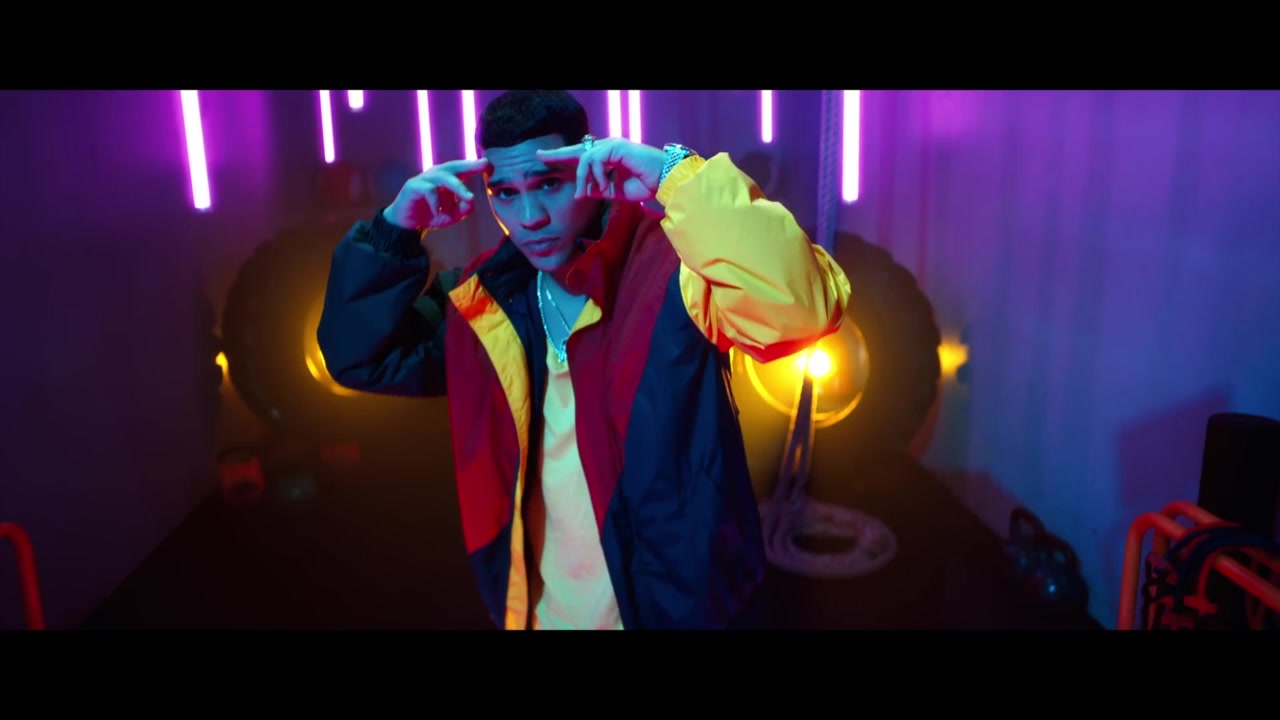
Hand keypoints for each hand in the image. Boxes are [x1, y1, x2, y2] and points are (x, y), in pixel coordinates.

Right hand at [383, 158, 490, 229]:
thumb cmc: (432, 214)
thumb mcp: (452, 215)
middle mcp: (437, 174)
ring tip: (469, 198)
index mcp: (448, 178)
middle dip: (470, 165)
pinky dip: (436, 202)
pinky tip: (437, 213)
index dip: (477, 166)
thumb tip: (471, 201)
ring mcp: (425, 178)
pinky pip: (428, 190)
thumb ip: (463, 210)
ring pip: (444, 177)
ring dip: (458, 187)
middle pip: (455, 166)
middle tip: (484, 165)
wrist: (407, 223)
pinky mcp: (413, 186)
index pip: (464, 169)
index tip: (491, 166)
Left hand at [536, 137, 666, 202]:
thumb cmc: (644, 185)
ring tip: (587, 194)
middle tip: (539, 156)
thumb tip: (582, 191)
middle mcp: (607, 147)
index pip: (580, 156)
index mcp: (607, 157)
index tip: (544, 159)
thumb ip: (598, 189)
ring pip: (584, 160)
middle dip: (557, 154)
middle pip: (576, 150)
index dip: (563, 157)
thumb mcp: (614, 191)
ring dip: (583, 179)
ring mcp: (611, 145)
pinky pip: (594, 160)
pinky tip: (604, 186)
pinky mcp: (615, 146)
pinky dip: (595, 176)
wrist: (663, 181)